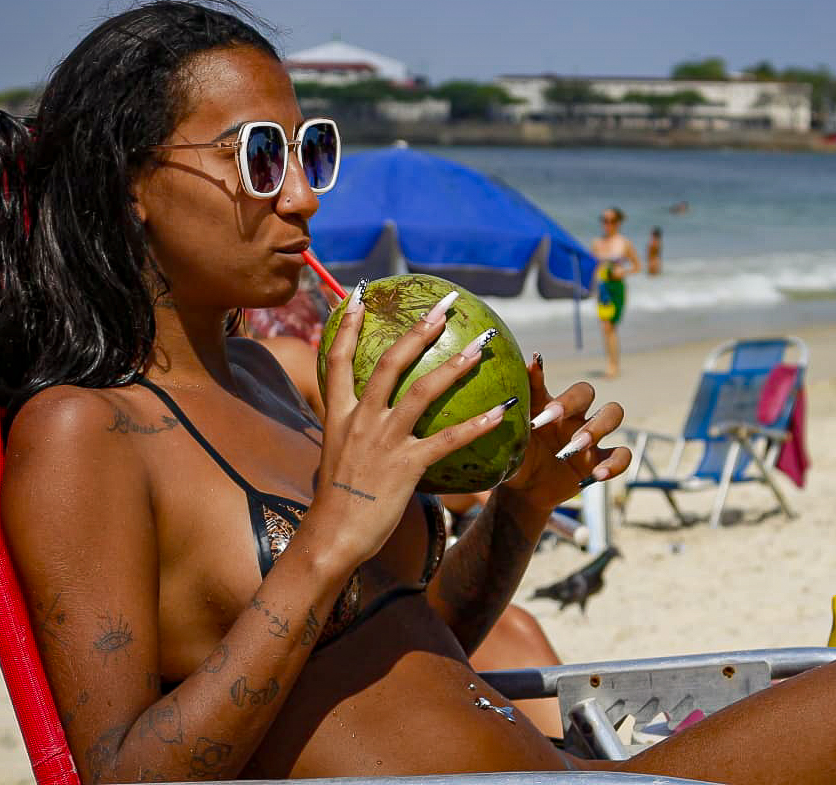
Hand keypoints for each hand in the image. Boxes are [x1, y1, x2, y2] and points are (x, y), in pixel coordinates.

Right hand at [308, 287, 514, 566]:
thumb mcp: (337, 456)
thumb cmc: (337, 503)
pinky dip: (478, 425)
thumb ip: (355, 432)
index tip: (359, 295)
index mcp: (339, 414)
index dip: (349, 324)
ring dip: (455, 365)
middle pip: (390, 363)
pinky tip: (503, 412)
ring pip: (423, 391)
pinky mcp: (406, 466)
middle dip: (418, 330)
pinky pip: (448, 440)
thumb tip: (370, 423)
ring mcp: (384, 441)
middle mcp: (361, 420)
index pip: (339, 358)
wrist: (332, 538)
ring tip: (480, 345)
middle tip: (444, 306)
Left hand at [501, 354, 630, 512]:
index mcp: (550, 407)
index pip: (549, 385)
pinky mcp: (600, 461)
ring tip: (576, 446)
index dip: (546, 383)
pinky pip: (622, 455)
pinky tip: (597, 474)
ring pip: (612, 414)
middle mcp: (573, 415)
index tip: (540, 393)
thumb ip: (520, 406)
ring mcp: (591, 437)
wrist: (525, 492)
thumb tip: (527, 367)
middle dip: (572, 402)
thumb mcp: (514, 436)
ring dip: (596, 427)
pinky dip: (614, 464)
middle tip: (552, 418)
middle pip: (587, 392)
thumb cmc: (518, 458)